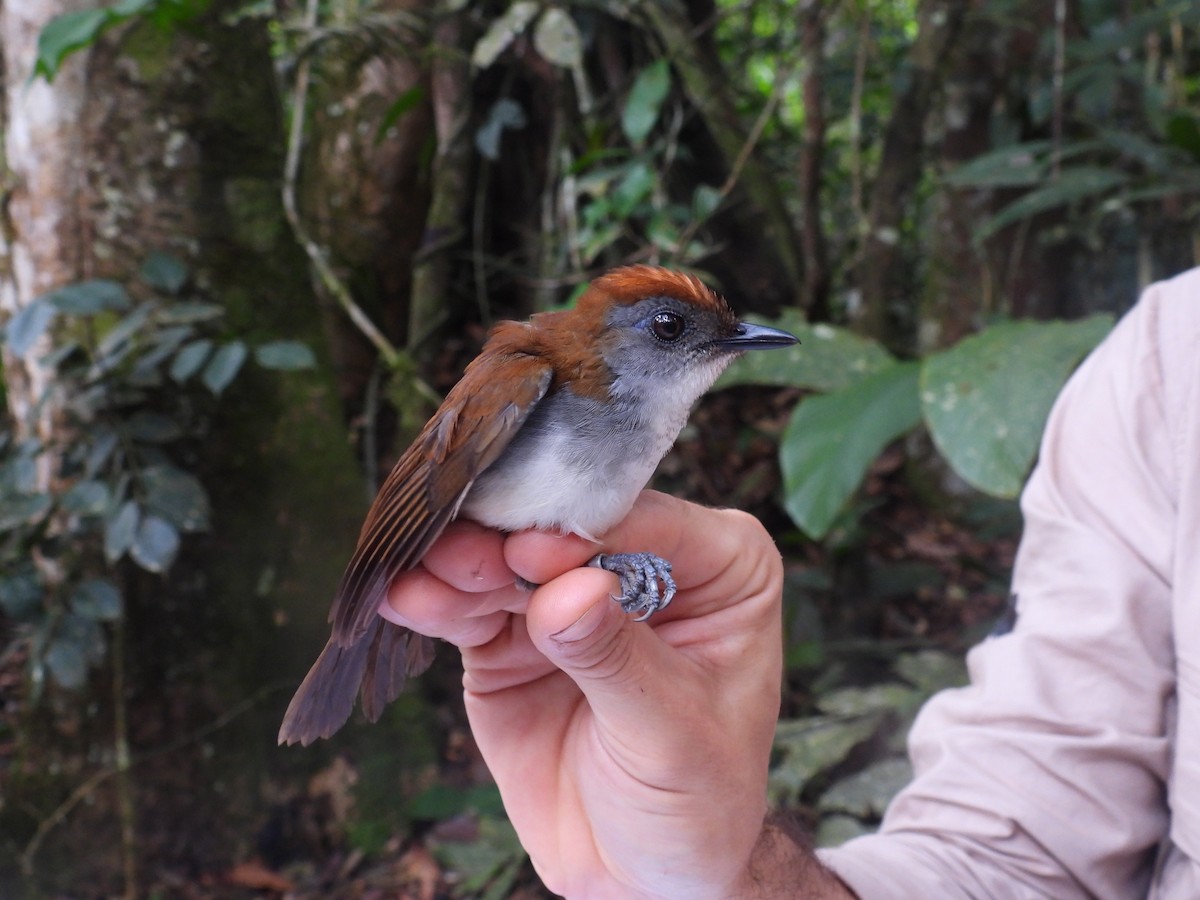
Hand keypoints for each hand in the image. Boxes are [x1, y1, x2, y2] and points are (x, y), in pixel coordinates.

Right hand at [382, 491, 833, 897]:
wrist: (637, 872)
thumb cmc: (696, 800)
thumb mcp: (671, 733)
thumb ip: (617, 659)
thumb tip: (568, 591)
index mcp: (719, 566)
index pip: (646, 523)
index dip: (585, 532)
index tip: (531, 552)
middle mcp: (643, 564)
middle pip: (565, 529)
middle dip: (508, 538)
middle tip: (457, 551)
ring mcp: (568, 597)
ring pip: (507, 560)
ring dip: (461, 564)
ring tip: (420, 574)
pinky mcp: (510, 635)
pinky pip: (468, 609)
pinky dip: (436, 602)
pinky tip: (404, 597)